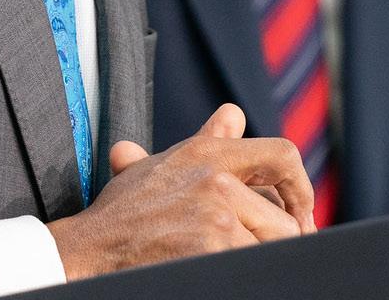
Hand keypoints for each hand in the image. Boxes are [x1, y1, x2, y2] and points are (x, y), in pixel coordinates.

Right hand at [47, 104, 315, 279]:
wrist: (88, 249)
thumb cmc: (122, 214)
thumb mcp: (161, 165)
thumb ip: (205, 140)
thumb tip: (232, 115)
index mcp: (209, 151)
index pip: (282, 155)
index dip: (300, 188)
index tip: (300, 213)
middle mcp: (217, 175)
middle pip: (284, 216)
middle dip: (280, 241)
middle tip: (266, 255)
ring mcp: (216, 211)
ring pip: (274, 244)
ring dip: (259, 258)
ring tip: (232, 262)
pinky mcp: (212, 244)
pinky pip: (252, 264)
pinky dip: (244, 272)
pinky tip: (221, 274)